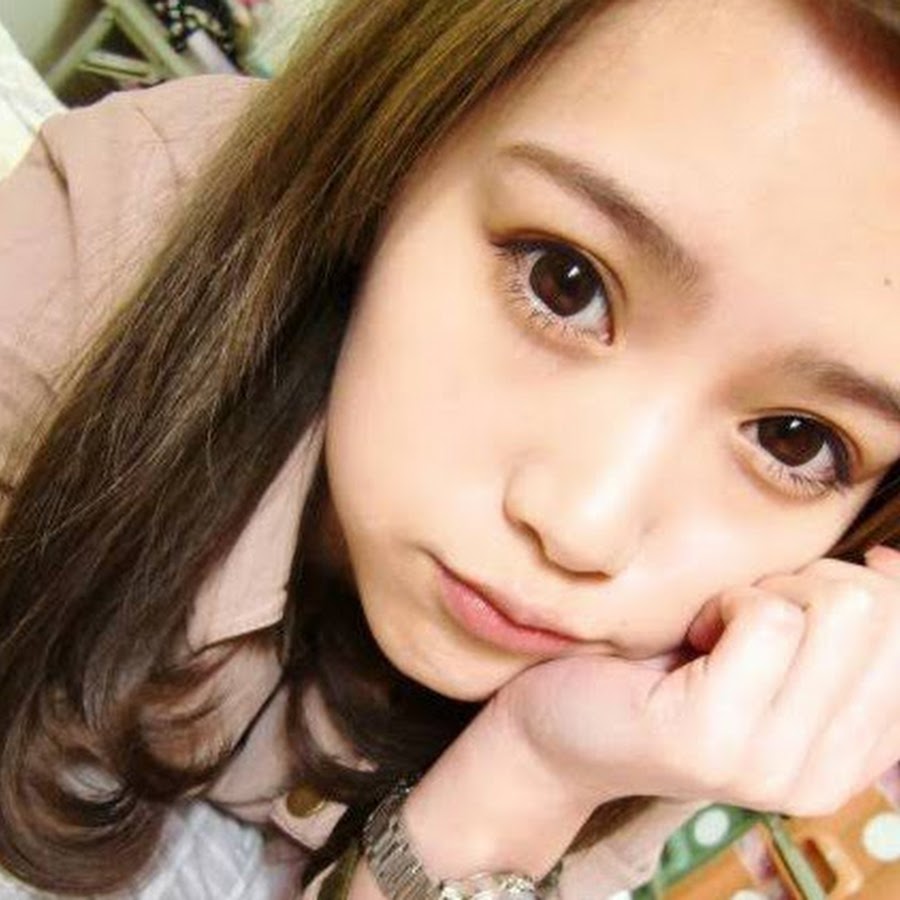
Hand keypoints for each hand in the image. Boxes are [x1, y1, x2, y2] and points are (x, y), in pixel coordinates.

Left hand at [491, 546, 899, 816]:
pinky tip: (689, 635)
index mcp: (848, 760)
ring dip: (763, 591)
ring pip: (836, 608)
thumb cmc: (659, 670)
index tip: (789, 599)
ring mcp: (770, 767)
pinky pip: (768, 618)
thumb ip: (837, 625)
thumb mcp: (767, 650)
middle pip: (878, 610)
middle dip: (805, 584)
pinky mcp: (712, 739)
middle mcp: (822, 779)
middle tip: (738, 616)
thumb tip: (894, 560)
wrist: (556, 726)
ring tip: (711, 629)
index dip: (860, 589)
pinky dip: (724, 601)